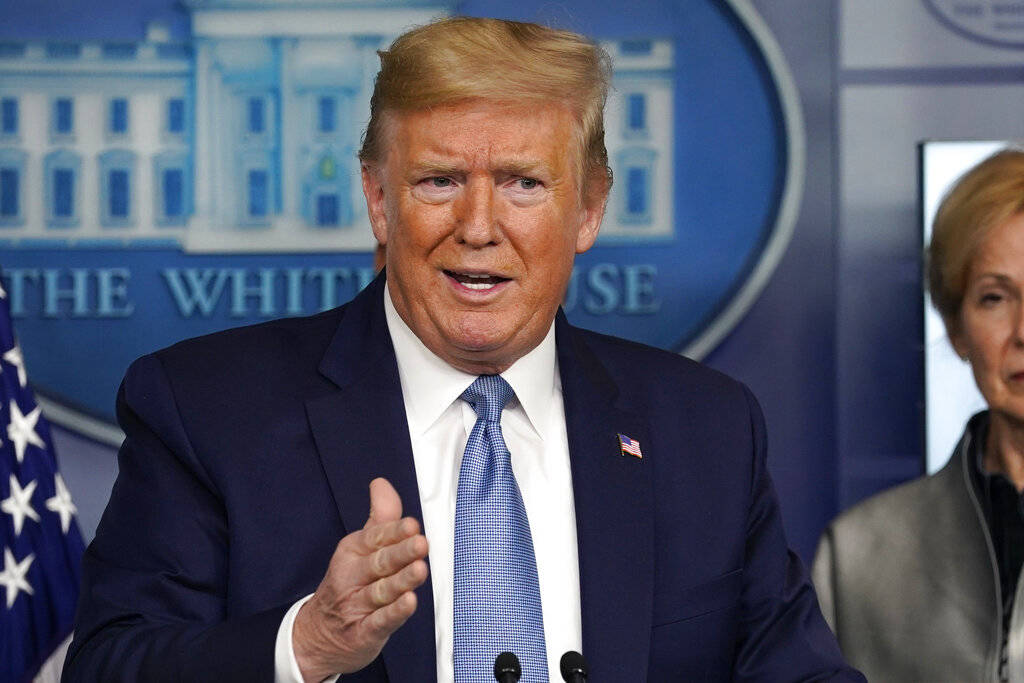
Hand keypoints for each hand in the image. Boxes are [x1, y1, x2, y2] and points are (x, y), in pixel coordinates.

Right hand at [293, 477, 428, 680]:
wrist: (317, 635)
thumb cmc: (348, 584)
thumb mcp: (360, 548)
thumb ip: (380, 518)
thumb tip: (381, 483)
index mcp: (352, 552)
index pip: (375, 538)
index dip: (394, 532)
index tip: (412, 525)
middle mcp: (352, 576)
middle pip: (380, 562)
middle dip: (401, 552)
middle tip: (420, 543)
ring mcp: (357, 605)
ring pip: (382, 591)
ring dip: (402, 581)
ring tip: (420, 570)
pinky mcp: (363, 632)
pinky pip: (380, 622)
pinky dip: (395, 613)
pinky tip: (410, 603)